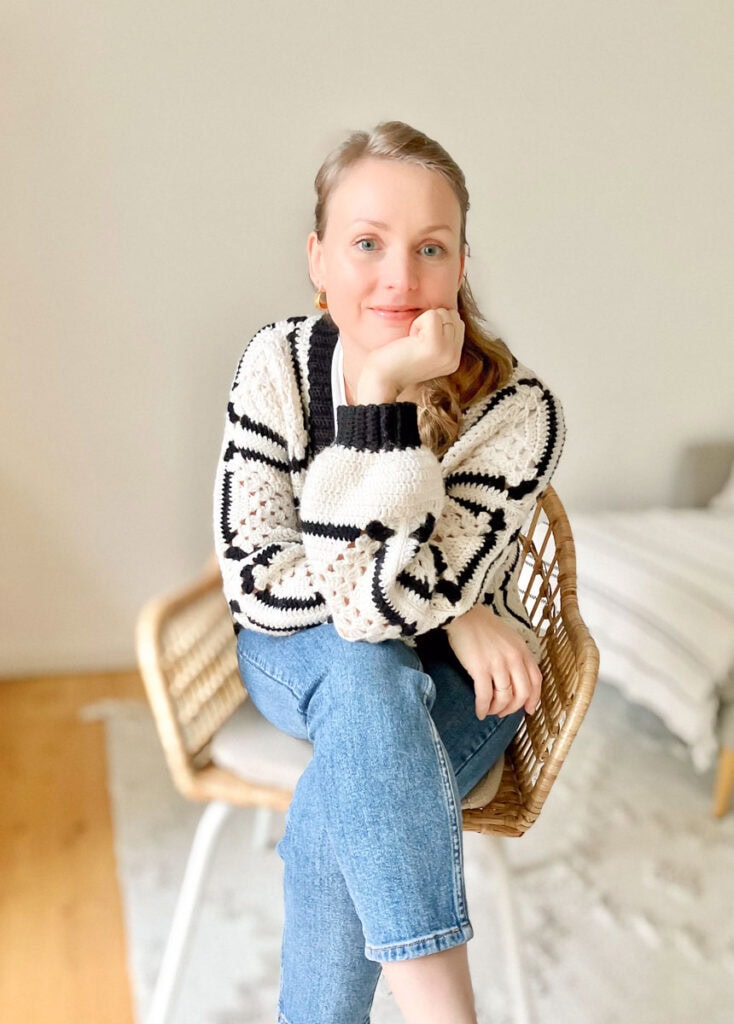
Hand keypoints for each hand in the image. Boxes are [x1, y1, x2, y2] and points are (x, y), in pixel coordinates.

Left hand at [358, 307, 464, 400]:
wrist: (382, 378)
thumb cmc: (397, 360)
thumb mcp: (427, 349)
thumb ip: (442, 336)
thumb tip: (449, 313)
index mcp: (454, 360)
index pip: (458, 323)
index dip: (436, 325)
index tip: (420, 343)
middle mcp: (454, 358)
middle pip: (453, 316)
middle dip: (432, 321)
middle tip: (415, 342)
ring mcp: (447, 353)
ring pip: (444, 313)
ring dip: (424, 322)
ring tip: (413, 342)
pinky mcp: (435, 345)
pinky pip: (432, 316)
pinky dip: (417, 322)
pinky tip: (410, 339)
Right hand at [444, 604, 541, 718]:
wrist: (463, 613)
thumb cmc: (482, 625)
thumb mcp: (508, 637)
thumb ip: (516, 655)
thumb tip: (516, 679)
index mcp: (522, 649)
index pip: (536, 680)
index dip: (534, 699)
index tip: (528, 710)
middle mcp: (514, 658)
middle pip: (522, 693)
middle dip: (513, 708)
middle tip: (502, 712)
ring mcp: (498, 664)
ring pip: (504, 697)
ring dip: (497, 709)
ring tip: (489, 711)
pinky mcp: (480, 668)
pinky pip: (485, 696)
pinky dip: (483, 708)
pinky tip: (479, 711)